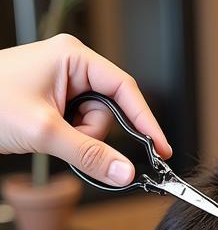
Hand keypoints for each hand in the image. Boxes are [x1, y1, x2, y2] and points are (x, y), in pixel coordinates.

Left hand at [0, 33, 171, 185]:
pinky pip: (77, 128)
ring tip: (47, 135)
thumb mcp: (44, 131)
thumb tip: (126, 173)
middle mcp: (70, 67)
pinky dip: (67, 139)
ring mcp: (60, 85)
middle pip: (110, 110)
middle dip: (94, 132)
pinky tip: (45, 136)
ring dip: (77, 138)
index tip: (160, 148)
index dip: (146, 121)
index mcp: (73, 56)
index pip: (125, 89)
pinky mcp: (52, 103)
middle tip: (68, 138)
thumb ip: (90, 154)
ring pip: (94, 123)